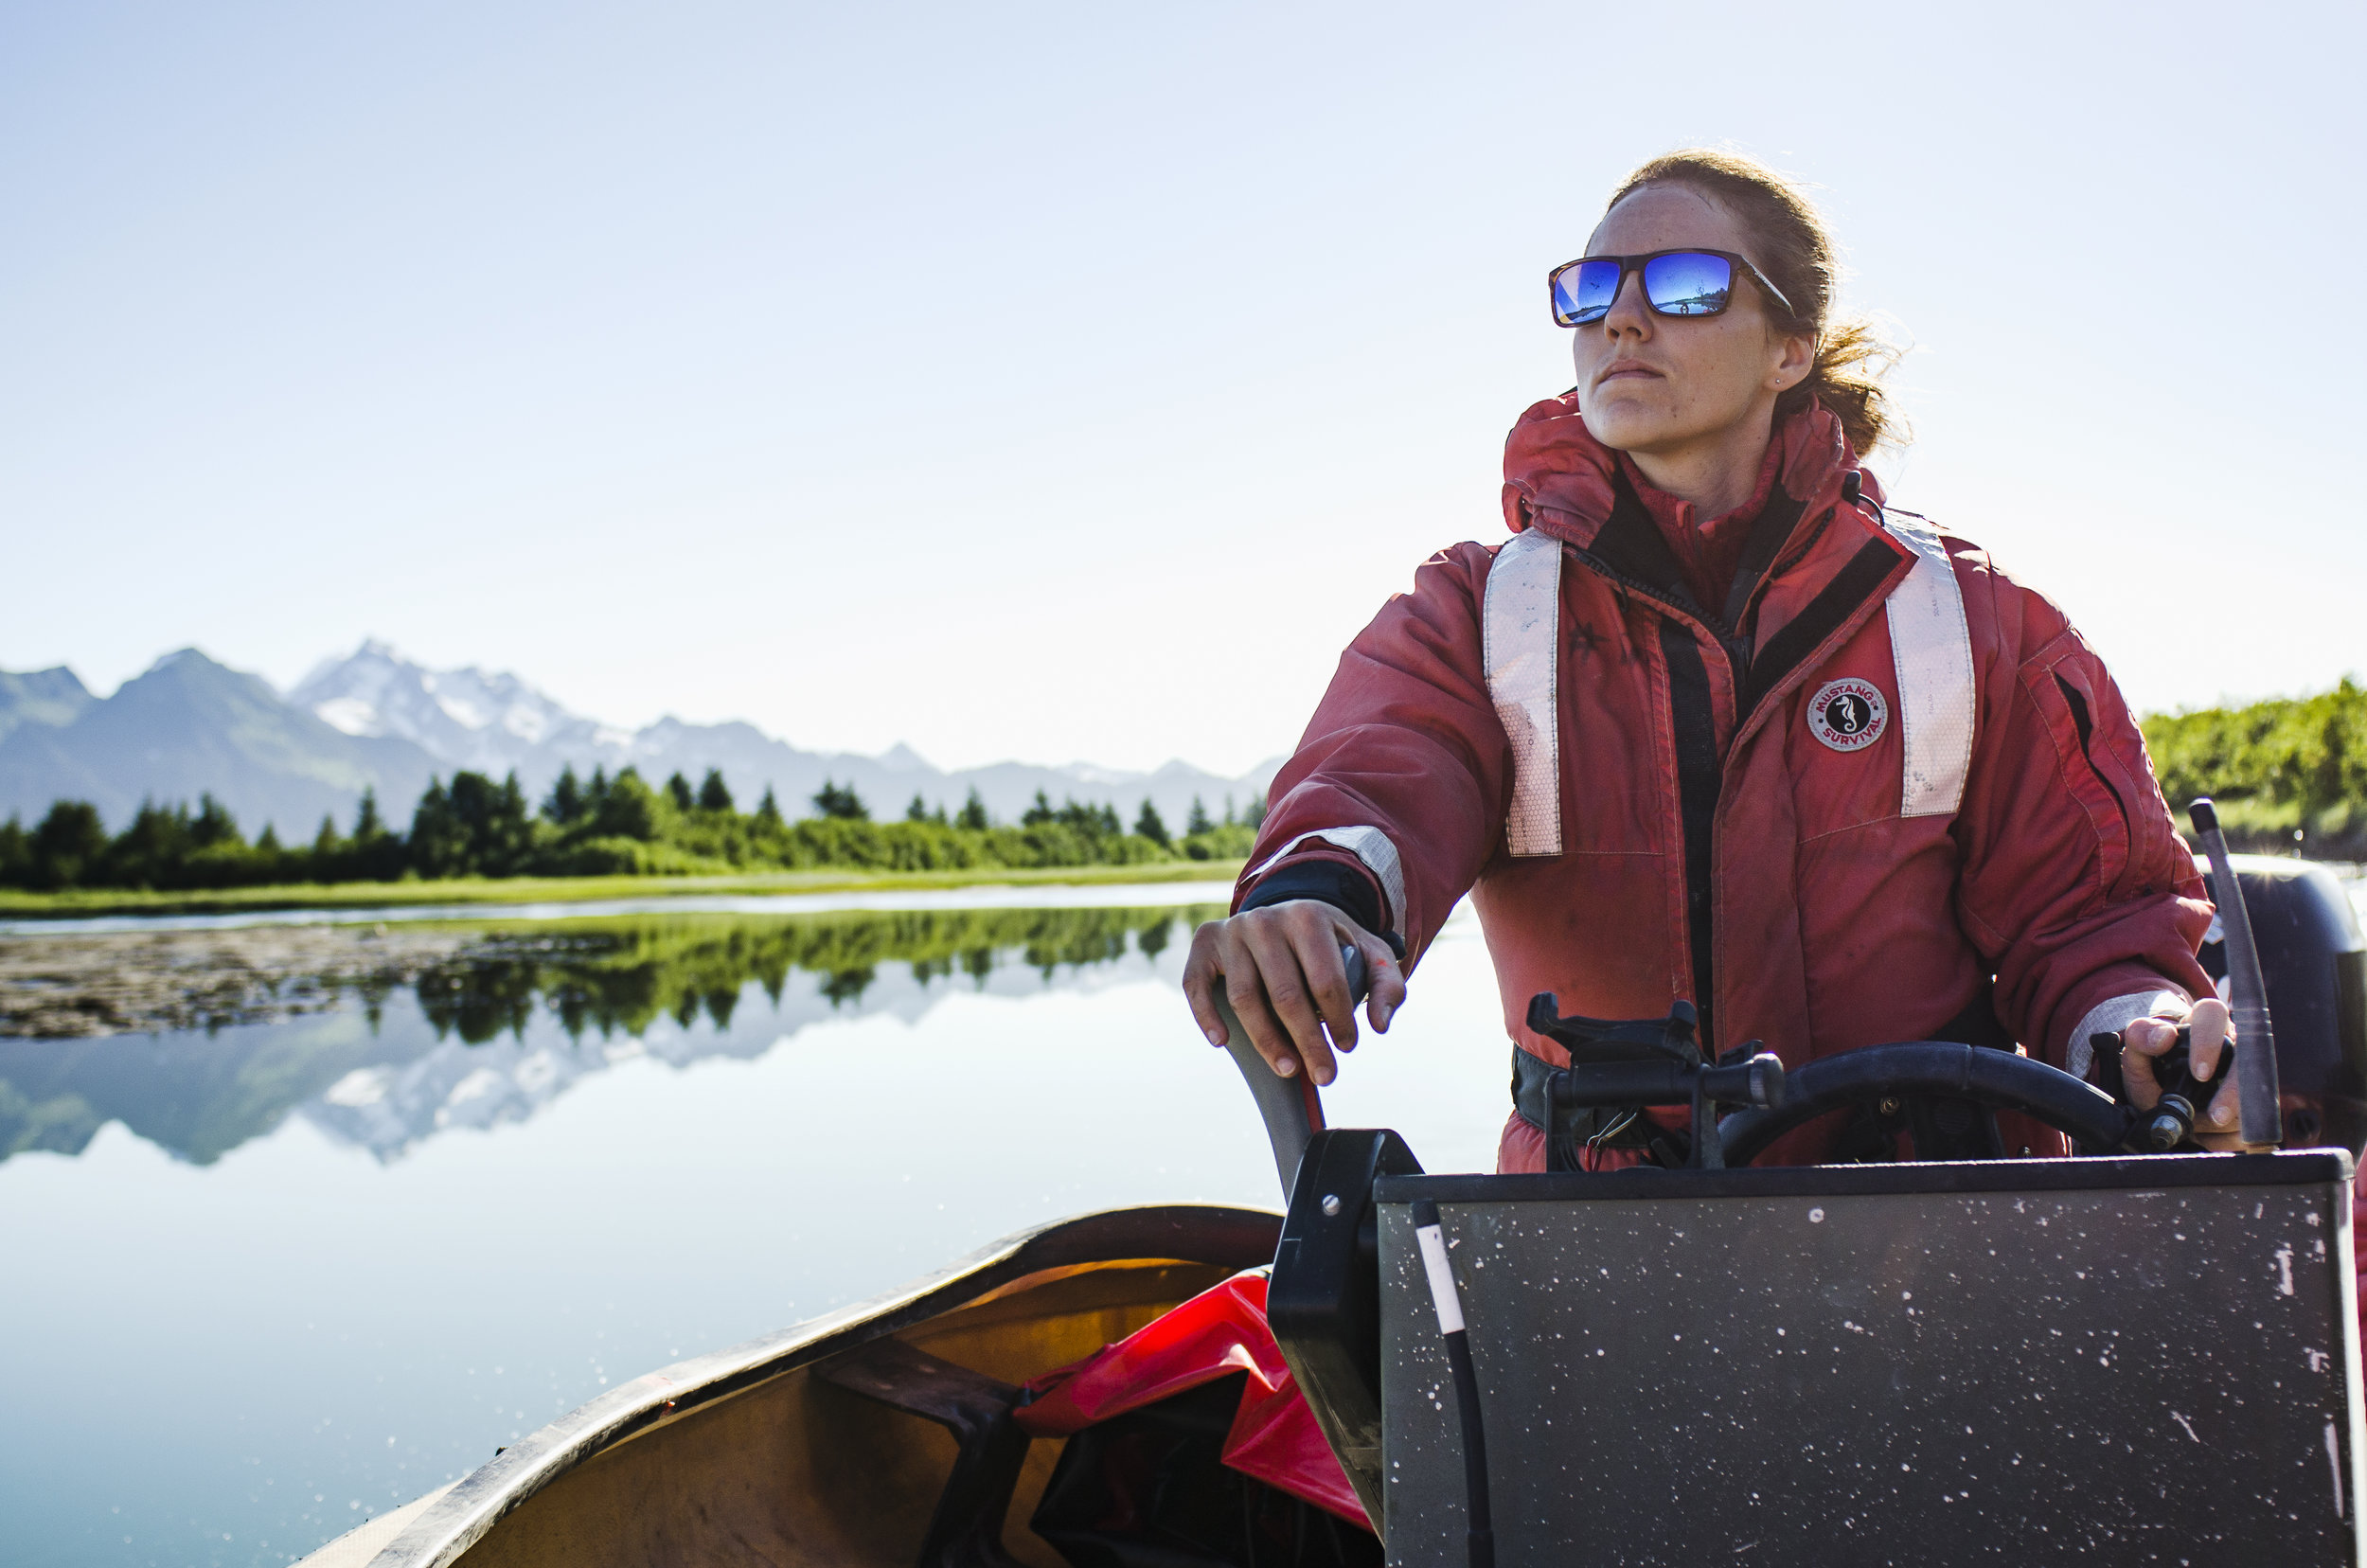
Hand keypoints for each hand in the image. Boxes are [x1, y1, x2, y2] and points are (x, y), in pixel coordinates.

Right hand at [1181, 899, 1407, 1086]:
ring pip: (1244, 997)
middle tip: (1324, 1074)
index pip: (1325, 979)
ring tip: (1287, 1069)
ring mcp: (1232, 932)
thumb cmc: (1331, 943)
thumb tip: (1378, 1025)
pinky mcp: (1205, 944)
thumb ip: (1387, 986)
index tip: (1348, 1047)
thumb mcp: (1368, 953)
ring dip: (1266, 1041)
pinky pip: (1197, 984)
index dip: (1339, 1019)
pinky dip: (1205, 1015)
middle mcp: (1266, 920)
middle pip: (1285, 994)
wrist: (1288, 914)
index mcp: (1308, 917)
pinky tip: (1222, 1042)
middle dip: (1308, 1042)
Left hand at [2118, 997, 2240, 1148]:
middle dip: (2235, 1094)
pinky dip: (2228, 1140)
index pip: (2213, 1015)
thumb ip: (2141, 1038)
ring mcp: (2250, 1076)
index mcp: (2204, 1025)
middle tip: (2215, 1116)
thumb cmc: (2154, 1071)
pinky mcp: (2256, 1106)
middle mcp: (2235, 1046)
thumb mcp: (2137, 1055)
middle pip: (2249, 1061)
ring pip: (2255, 1097)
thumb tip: (2165, 1035)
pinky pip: (2254, 1125)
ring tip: (2195, 1128)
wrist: (2161, 1099)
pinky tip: (2206, 1139)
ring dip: (2226, 1122)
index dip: (2209, 1043)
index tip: (2198, 1073)